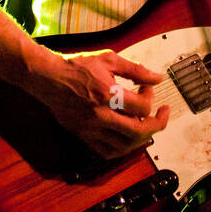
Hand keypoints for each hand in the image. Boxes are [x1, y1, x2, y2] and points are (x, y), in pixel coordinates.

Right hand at [36, 50, 169, 158]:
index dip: (151, 96)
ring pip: (124, 146)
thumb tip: (157, 78)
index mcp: (108, 94)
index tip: (147, 89)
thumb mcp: (108, 59)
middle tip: (162, 114)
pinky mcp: (83, 135)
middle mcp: (100, 115)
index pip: (142, 107)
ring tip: (146, 126)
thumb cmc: (76, 66)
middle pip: (138, 131)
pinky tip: (127, 137)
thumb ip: (135, 70)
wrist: (48, 77)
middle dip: (157, 123)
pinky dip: (122, 148)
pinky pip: (107, 152)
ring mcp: (90, 128)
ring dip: (141, 138)